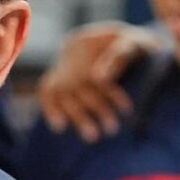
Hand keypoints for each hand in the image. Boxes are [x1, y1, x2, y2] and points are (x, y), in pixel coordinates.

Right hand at [37, 22, 160, 141]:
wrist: (110, 42)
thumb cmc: (129, 45)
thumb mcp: (133, 44)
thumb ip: (119, 56)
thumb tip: (99, 78)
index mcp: (89, 41)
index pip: (95, 69)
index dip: (112, 91)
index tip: (127, 109)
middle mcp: (71, 53)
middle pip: (81, 84)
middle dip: (97, 109)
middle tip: (111, 130)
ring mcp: (62, 66)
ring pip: (64, 92)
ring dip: (77, 116)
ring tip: (91, 138)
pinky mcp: (56, 78)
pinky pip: (46, 92)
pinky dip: (50, 109)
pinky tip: (58, 128)